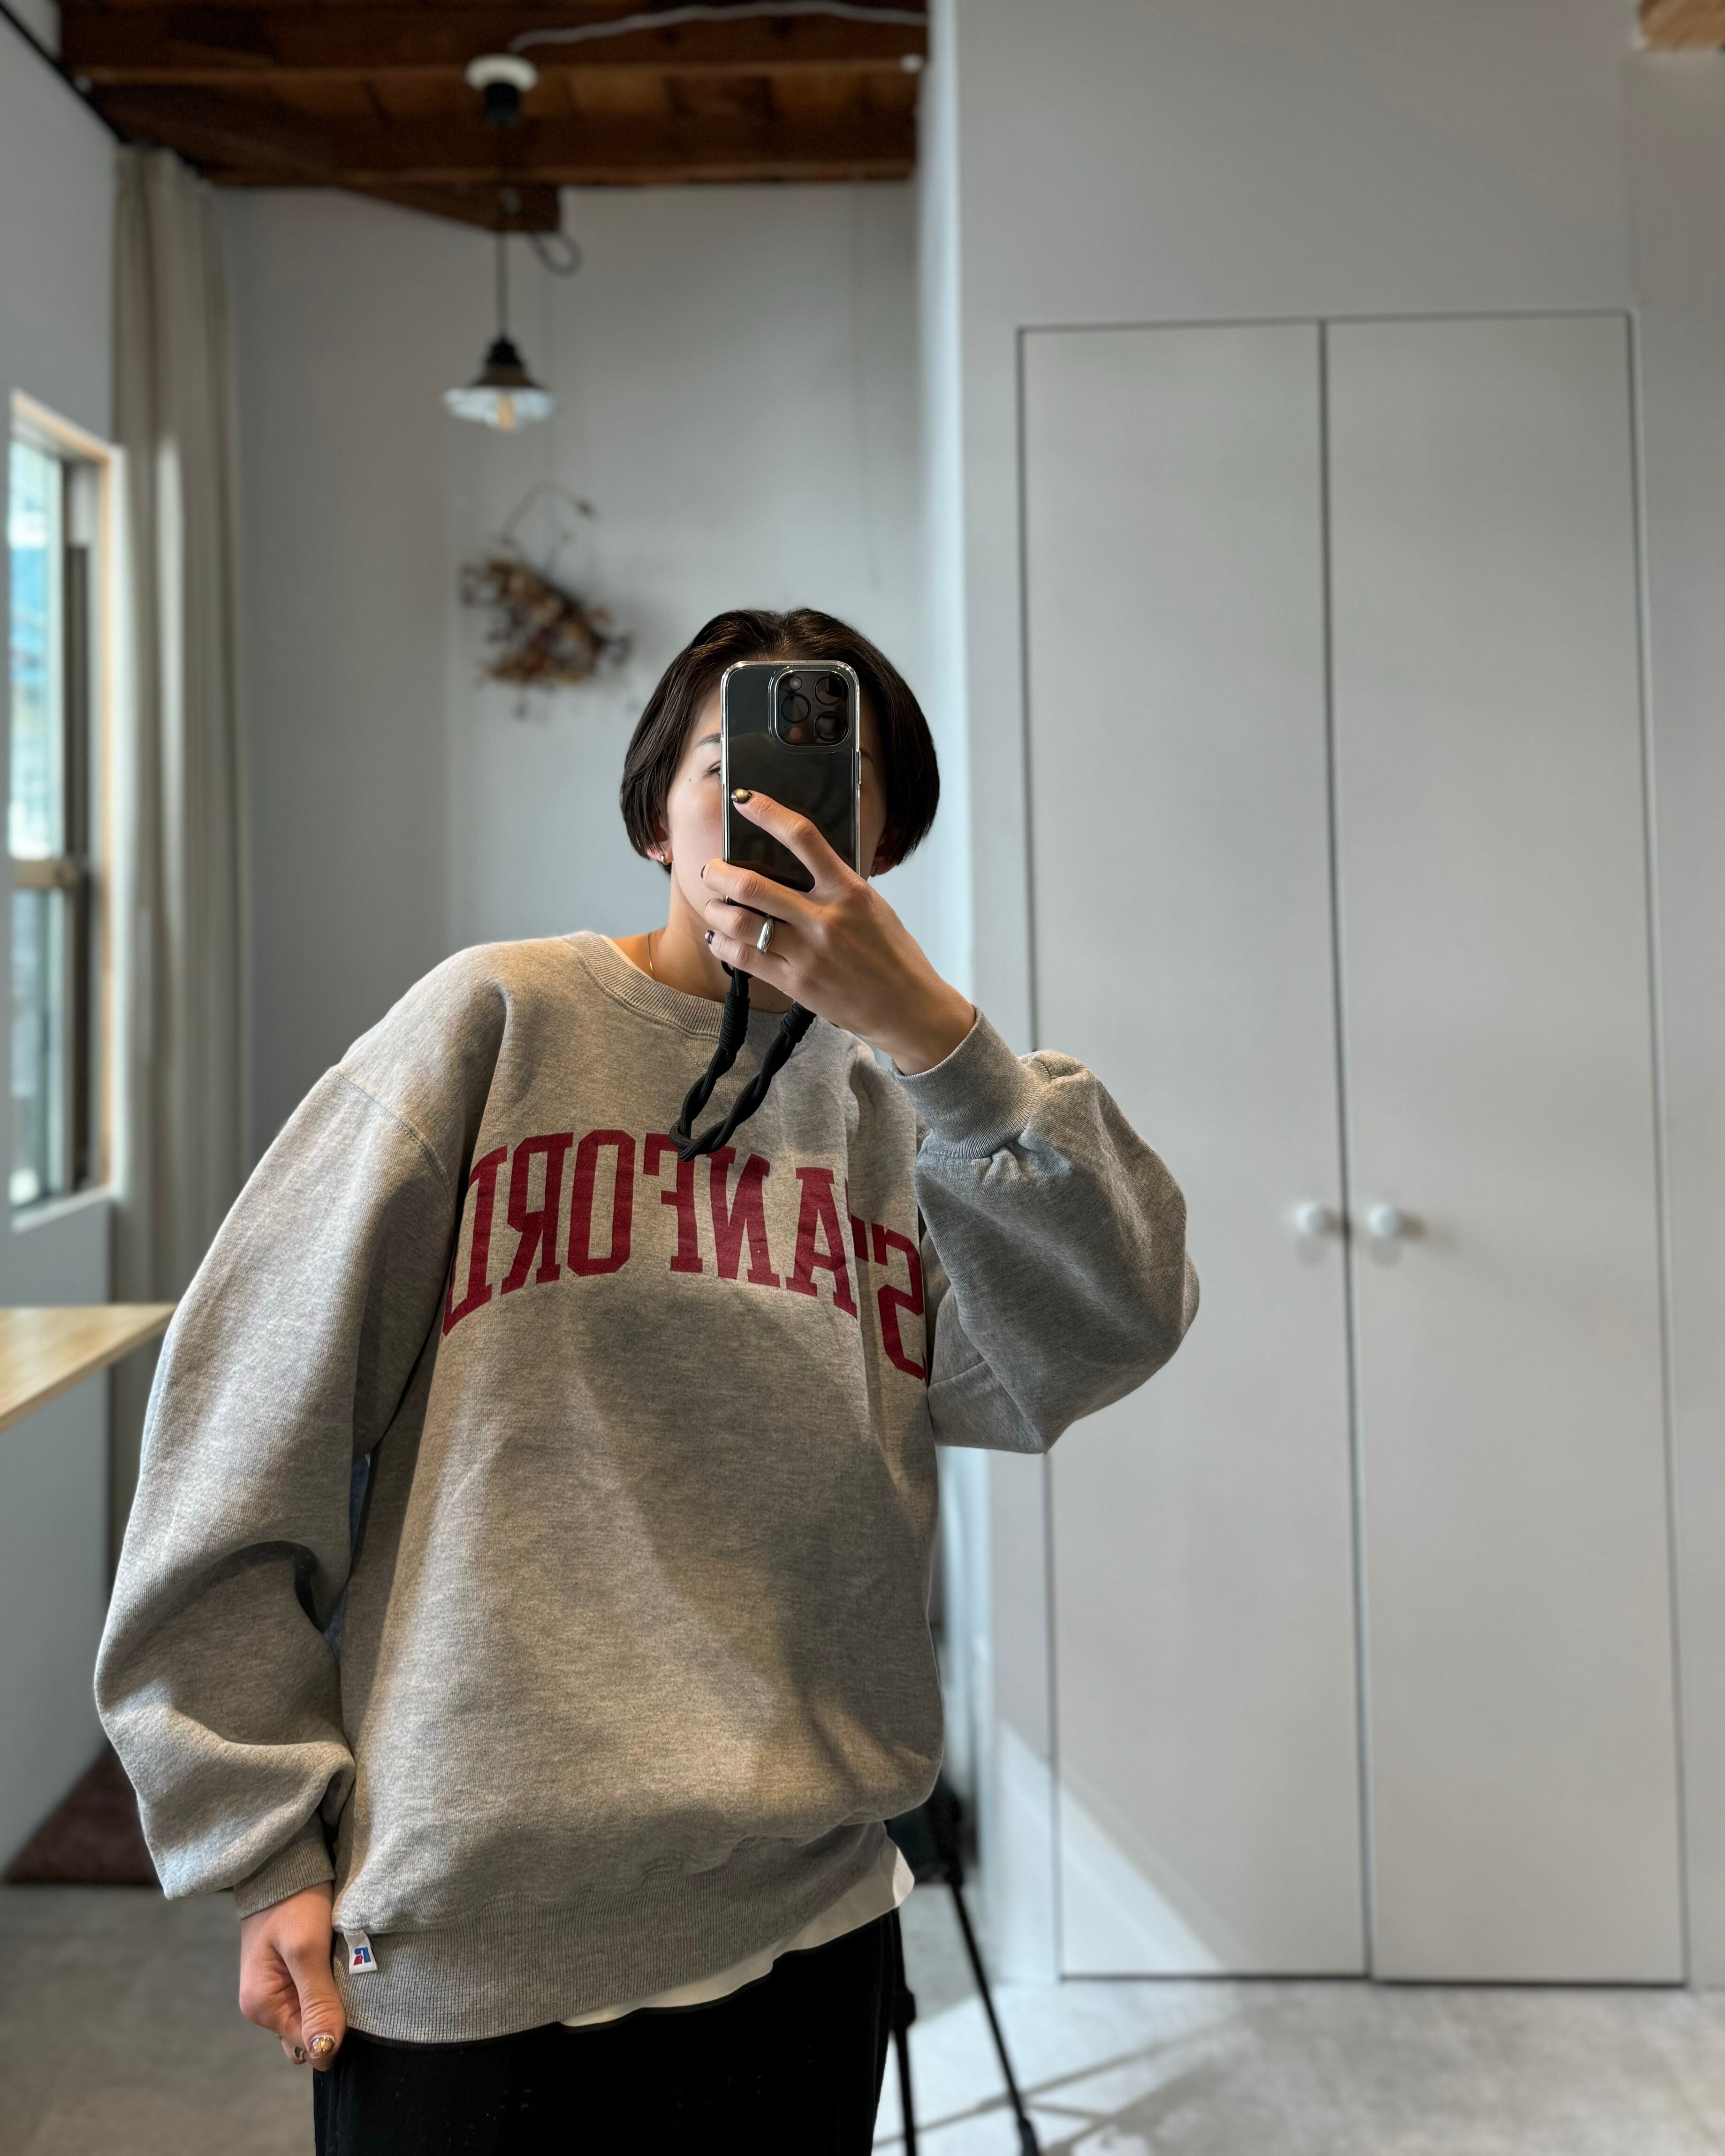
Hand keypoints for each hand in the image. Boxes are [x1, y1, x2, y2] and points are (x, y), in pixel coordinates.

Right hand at [238, 1881, 345, 2070]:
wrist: (284, 1864)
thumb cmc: (293, 1902)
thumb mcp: (306, 1949)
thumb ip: (316, 2001)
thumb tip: (324, 2054)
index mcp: (262, 2006)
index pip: (308, 2045)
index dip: (335, 2032)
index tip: (355, 2007)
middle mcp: (265, 2005)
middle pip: (310, 2034)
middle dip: (334, 2020)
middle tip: (355, 1990)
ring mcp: (277, 1990)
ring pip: (314, 2015)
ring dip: (334, 2003)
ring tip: (351, 1977)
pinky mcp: (290, 1974)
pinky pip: (313, 1996)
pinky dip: (330, 1989)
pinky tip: (343, 1971)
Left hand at [701, 791, 974, 1073]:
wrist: (907, 1008)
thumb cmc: (893, 955)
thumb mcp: (873, 908)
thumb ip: (837, 886)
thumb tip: (800, 864)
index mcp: (849, 890)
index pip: (803, 837)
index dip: (767, 813)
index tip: (743, 800)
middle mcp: (825, 918)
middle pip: (753, 885)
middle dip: (719, 873)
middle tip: (712, 870)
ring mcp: (807, 953)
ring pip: (740, 923)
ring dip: (716, 910)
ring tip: (714, 906)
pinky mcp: (795, 983)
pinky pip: (744, 959)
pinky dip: (724, 945)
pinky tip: (721, 938)